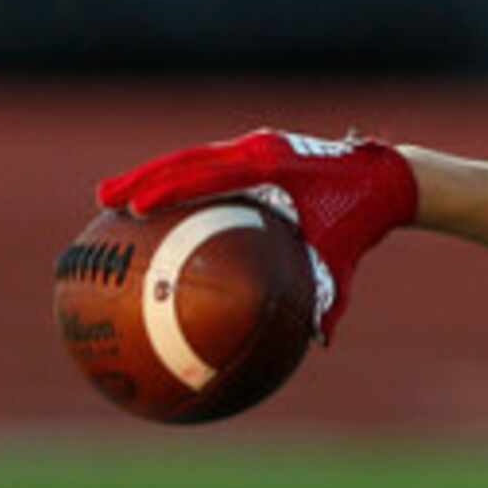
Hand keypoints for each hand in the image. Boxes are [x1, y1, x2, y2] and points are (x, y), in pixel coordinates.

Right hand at [94, 129, 418, 342]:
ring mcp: (254, 144)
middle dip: (141, 178)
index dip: (168, 189)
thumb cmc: (362, 222)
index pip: (208, 175)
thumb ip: (331, 299)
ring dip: (150, 174)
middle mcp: (258, 148)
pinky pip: (206, 162)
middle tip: (102, 200)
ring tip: (109, 196)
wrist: (385, 181)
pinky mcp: (254, 148)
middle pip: (185, 159)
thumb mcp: (343, 261)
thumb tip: (321, 343)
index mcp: (273, 168)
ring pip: (190, 156)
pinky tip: (151, 201)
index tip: (133, 207)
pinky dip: (178, 178)